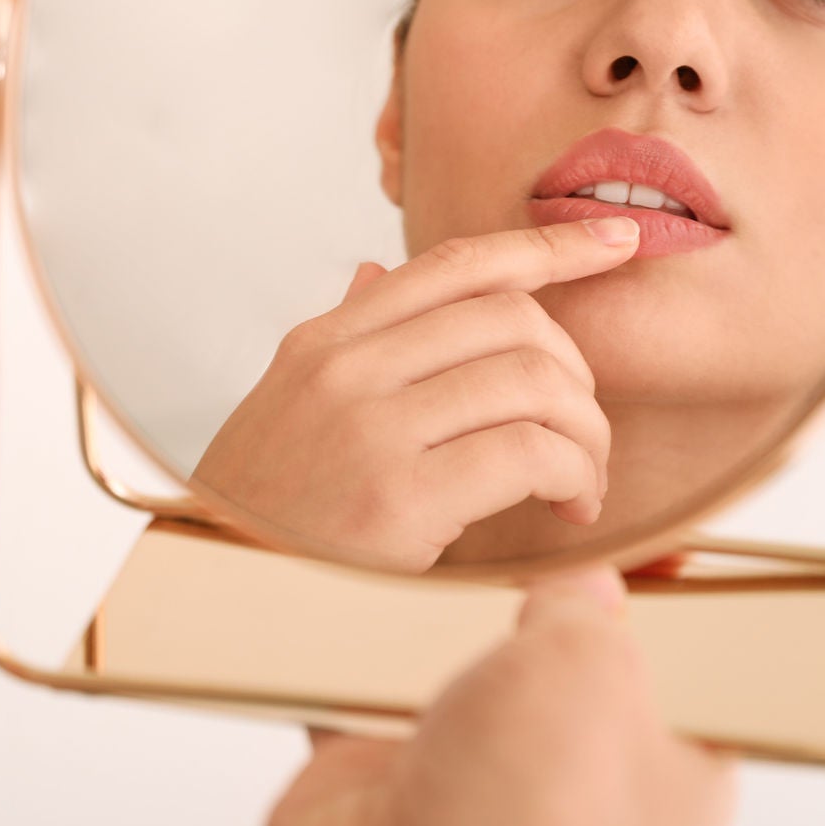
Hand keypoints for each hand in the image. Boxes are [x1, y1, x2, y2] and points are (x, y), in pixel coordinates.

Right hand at [192, 221, 636, 571]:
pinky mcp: (397, 498)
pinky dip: (571, 474)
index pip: (457, 263)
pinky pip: (528, 452)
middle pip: (512, 319)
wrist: (209, 585)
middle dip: (576, 373)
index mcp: (328, 340)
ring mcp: (370, 428)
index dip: (549, 246)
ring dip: (585, 433)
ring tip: (579, 479)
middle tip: (581, 431)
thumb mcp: (288, 401)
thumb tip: (375, 274)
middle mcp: (347, 369)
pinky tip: (566, 505)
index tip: (615, 240)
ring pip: (532, 381)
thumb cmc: (263, 502)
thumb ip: (345, 337)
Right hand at [264, 568, 735, 825]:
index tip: (636, 538)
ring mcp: (472, 779)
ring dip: (432, 624)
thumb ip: (588, 606)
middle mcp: (568, 778)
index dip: (659, 604)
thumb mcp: (594, 664)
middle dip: (529, 601)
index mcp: (664, 771)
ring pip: (453, 667)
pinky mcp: (380, 777)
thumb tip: (582, 580)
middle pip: (555, 659)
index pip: (679, 672)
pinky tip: (345, 595)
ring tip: (428, 556)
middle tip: (517, 536)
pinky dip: (340, 652)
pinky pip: (356, 692)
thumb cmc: (533, 816)